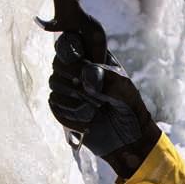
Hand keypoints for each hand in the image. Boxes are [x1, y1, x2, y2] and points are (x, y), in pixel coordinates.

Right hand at [48, 34, 159, 172]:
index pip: (71, 42)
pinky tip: (87, 124)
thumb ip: (107, 79)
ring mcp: (70, 89)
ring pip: (54, 83)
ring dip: (72, 100)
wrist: (128, 141)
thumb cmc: (131, 111)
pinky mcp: (64, 108)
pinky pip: (54, 105)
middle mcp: (79, 70)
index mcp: (95, 58)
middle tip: (93, 96)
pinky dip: (69, 116)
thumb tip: (86, 73)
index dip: (70, 51)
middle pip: (58, 63)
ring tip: (93, 111)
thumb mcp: (125, 92)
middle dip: (72, 80)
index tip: (81, 69)